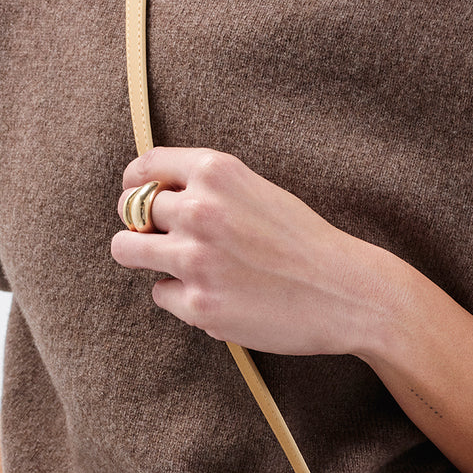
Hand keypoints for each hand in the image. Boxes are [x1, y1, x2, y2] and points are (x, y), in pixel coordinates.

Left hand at [112, 147, 381, 354]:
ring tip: (180, 267)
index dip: (135, 184)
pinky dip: (182, 297)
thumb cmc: (304, 243)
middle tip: (163, 239)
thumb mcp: (258, 192)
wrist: (346, 292)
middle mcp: (200, 210)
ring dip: (145, 257)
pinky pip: (161, 294)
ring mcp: (195, 259)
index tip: (138, 198)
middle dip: (140, 224)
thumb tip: (150, 197)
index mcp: (217, 172)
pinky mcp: (199, 304)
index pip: (144, 168)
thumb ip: (210, 188)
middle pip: (129, 209)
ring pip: (127, 249)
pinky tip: (219, 296)